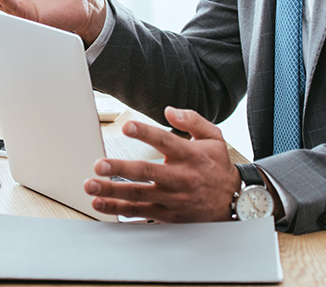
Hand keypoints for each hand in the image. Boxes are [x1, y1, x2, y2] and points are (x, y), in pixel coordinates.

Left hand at [82, 106, 239, 221]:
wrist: (234, 203)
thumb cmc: (217, 167)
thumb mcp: (214, 138)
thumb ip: (192, 120)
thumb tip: (169, 110)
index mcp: (189, 155)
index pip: (164, 141)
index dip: (145, 133)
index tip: (126, 126)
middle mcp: (180, 178)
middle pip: (146, 173)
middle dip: (120, 169)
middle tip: (98, 165)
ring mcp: (173, 199)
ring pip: (139, 195)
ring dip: (112, 192)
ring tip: (91, 186)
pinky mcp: (168, 215)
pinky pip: (141, 213)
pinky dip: (120, 211)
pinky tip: (102, 205)